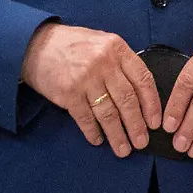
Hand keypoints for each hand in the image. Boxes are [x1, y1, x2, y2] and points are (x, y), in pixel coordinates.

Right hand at [21, 22, 160, 156]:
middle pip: (127, 100)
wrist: (37, 45)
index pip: (143, 79)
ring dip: (117, 134)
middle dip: (136, 125)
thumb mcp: (104, 43)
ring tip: (123, 149)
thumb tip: (141, 92)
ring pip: (108, 113)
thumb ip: (121, 63)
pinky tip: (98, 141)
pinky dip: (93, 132)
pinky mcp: (68, 94)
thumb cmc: (74, 45)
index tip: (155, 122)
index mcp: (117, 49)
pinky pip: (85, 118)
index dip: (152, 103)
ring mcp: (86, 79)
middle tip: (142, 142)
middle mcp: (104, 64)